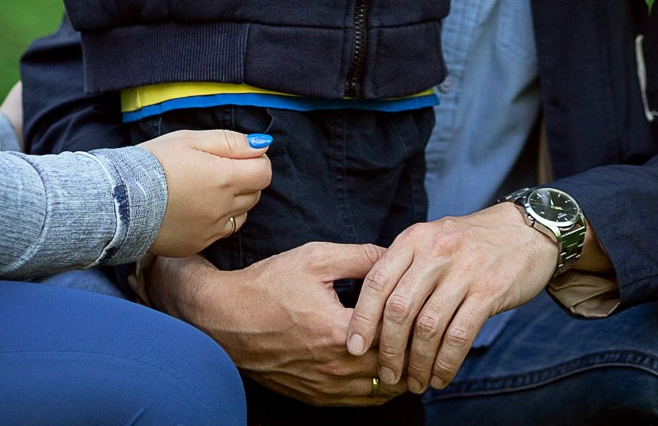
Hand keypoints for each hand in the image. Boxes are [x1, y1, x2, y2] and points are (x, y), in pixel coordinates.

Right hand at [139, 130, 272, 256]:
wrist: (119, 200)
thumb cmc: (153, 163)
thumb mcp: (190, 139)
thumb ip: (230, 142)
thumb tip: (261, 146)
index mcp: (224, 178)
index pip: (264, 173)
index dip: (255, 161)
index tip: (238, 157)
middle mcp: (222, 208)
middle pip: (255, 194)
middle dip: (244, 180)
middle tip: (216, 170)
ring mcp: (211, 230)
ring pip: (241, 214)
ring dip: (233, 202)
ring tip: (204, 190)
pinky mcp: (198, 244)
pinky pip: (221, 232)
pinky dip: (216, 220)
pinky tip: (195, 209)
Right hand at [148, 242, 411, 406]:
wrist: (223, 318)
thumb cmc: (267, 285)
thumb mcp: (315, 258)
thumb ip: (361, 257)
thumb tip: (396, 254)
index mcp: (339, 329)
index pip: (397, 334)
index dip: (420, 324)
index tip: (434, 311)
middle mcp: (334, 365)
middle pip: (394, 368)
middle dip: (416, 353)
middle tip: (434, 336)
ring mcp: (323, 385)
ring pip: (380, 391)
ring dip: (400, 376)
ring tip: (416, 355)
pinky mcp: (313, 396)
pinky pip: (358, 402)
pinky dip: (378, 391)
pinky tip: (386, 373)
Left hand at [345, 205, 557, 392]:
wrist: (526, 230)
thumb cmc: (471, 242)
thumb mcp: (432, 239)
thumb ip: (405, 267)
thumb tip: (374, 315)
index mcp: (414, 239)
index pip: (377, 281)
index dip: (362, 319)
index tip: (355, 348)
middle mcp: (435, 251)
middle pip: (399, 309)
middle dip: (389, 350)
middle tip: (387, 375)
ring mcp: (464, 270)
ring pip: (428, 327)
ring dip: (418, 363)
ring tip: (415, 383)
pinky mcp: (490, 290)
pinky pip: (460, 335)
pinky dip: (446, 362)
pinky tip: (441, 377)